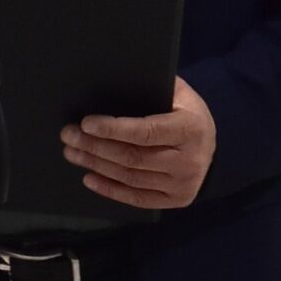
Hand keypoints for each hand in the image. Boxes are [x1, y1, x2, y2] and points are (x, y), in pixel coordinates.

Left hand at [61, 77, 216, 210]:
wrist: (211, 146)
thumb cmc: (187, 113)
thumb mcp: (180, 94)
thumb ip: (154, 88)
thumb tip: (112, 80)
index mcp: (191, 129)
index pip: (145, 132)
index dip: (113, 129)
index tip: (85, 123)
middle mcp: (189, 161)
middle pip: (133, 157)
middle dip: (95, 146)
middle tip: (69, 136)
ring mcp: (183, 185)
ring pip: (130, 177)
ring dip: (96, 165)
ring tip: (73, 153)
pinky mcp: (175, 201)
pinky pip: (137, 198)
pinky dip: (110, 189)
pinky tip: (89, 177)